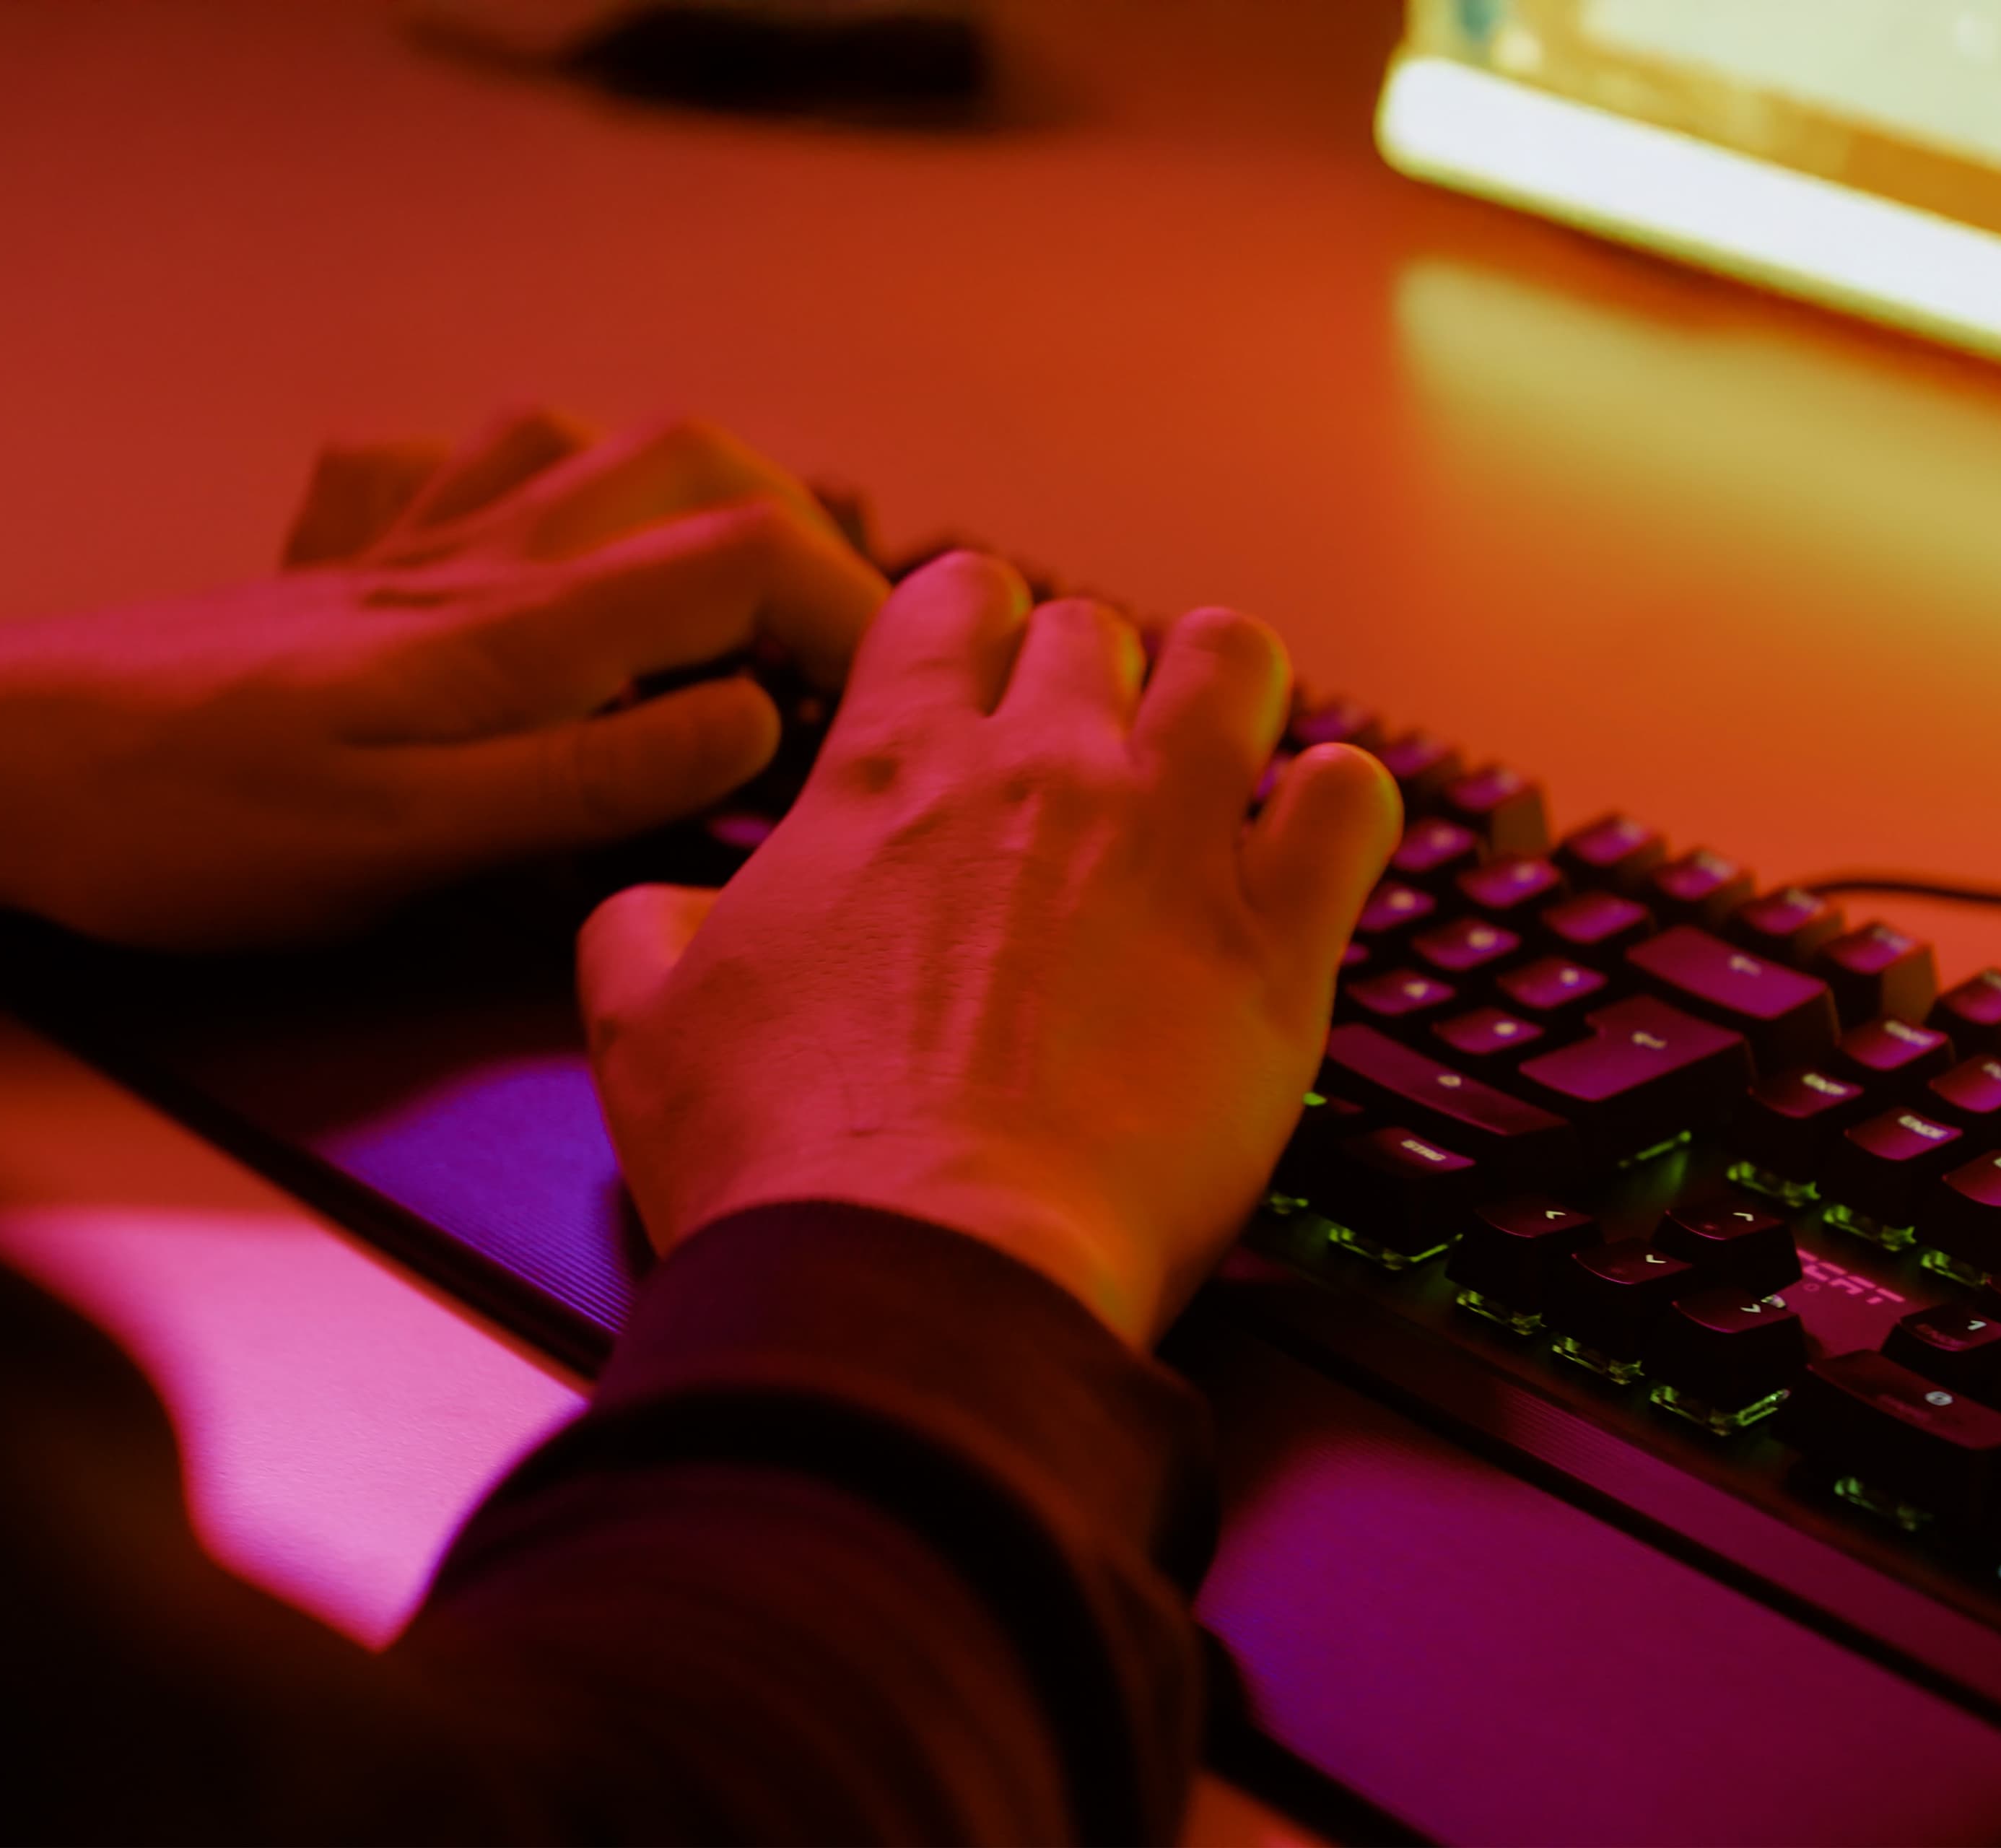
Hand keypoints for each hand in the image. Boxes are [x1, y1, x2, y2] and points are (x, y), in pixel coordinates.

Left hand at [0, 412, 887, 949]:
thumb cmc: (184, 831)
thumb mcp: (401, 848)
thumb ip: (587, 782)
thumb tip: (758, 722)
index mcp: (507, 630)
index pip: (743, 556)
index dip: (858, 613)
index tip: (904, 706)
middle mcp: (473, 559)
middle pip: (695, 465)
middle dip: (804, 540)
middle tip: (840, 656)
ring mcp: (406, 548)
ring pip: (595, 445)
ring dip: (697, 493)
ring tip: (742, 594)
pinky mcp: (347, 566)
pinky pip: (476, 463)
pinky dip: (555, 478)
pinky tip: (559, 539)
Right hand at [576, 553, 1401, 1346]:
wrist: (918, 1272)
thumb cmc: (786, 1162)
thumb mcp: (647, 1030)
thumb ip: (648, 932)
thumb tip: (668, 910)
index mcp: (892, 774)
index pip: (954, 601)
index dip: (968, 628)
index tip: (975, 681)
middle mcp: (1040, 773)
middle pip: (1093, 631)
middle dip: (1086, 679)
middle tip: (1080, 762)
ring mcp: (1169, 844)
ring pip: (1239, 665)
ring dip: (1226, 694)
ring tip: (1216, 758)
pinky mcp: (1274, 944)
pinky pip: (1353, 802)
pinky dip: (1338, 807)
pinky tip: (1306, 851)